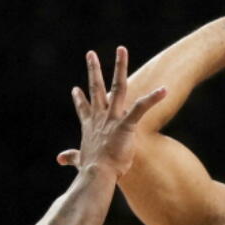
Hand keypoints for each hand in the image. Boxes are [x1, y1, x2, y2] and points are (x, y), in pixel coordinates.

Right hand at [56, 47, 165, 177]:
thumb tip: (60, 159)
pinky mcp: (126, 124)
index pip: (83, 108)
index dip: (79, 99)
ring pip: (117, 86)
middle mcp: (100, 117)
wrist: (97, 175)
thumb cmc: (91, 171)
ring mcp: (112, 118)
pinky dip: (154, 99)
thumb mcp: (80, 161)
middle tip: (90, 53)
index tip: (75, 88)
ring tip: (122, 50)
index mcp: (90, 126)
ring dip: (120, 66)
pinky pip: (141, 108)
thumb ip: (72, 158)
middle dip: (93, 69)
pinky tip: (165, 90)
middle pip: (96, 87)